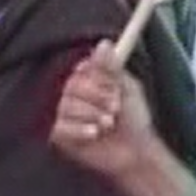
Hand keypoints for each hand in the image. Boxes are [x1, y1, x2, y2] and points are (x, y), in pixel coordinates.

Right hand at [51, 40, 157, 184]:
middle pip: (72, 86)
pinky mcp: (60, 135)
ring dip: (91, 114)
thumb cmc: (133, 120)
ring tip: (108, 124)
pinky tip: (94, 134)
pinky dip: (79, 130)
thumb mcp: (127, 88)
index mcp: (89, 80)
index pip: (82, 69)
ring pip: (66, 106)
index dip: (97, 78)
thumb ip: (112, 68)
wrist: (135, 152)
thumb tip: (103, 43)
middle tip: (115, 108)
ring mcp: (65, 115)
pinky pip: (60, 127)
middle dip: (96, 97)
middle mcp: (74, 95)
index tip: (114, 89)